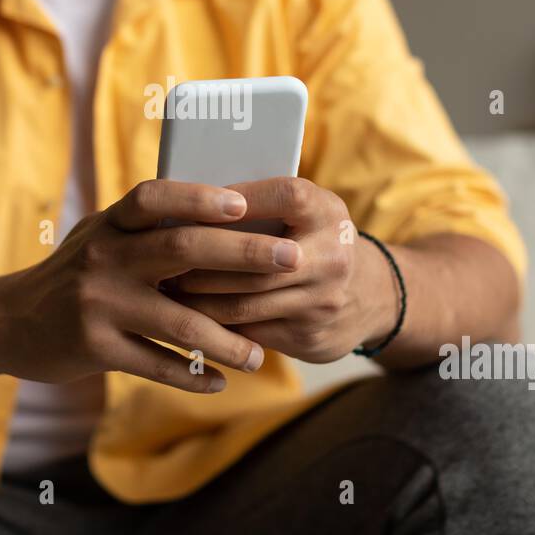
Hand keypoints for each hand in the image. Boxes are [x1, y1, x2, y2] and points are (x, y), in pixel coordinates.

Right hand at [0, 180, 295, 392]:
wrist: (9, 322)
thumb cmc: (74, 272)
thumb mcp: (101, 236)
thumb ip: (148, 226)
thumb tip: (228, 211)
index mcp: (110, 223)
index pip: (155, 198)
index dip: (199, 198)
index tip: (244, 204)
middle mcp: (104, 257)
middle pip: (183, 250)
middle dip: (244, 255)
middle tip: (291, 261)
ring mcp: (98, 304)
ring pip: (180, 322)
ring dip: (227, 340)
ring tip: (259, 355)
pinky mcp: (94, 348)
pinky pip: (156, 366)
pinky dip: (192, 377)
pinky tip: (219, 383)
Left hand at [162, 177, 396, 362]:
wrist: (373, 296)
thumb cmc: (316, 240)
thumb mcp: (308, 213)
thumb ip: (265, 205)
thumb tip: (190, 199)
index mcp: (328, 213)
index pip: (284, 197)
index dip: (237, 200)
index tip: (193, 205)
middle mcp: (332, 257)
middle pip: (254, 261)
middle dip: (201, 261)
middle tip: (161, 257)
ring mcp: (322, 301)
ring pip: (244, 303)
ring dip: (198, 298)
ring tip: (165, 287)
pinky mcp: (310, 337)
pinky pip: (249, 333)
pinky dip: (214, 325)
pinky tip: (187, 317)